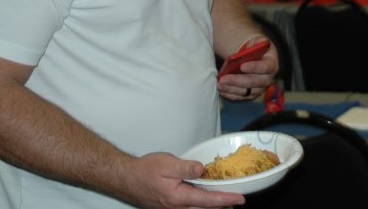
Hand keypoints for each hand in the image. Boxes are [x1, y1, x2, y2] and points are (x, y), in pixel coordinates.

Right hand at [121, 152, 244, 208]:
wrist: (127, 178)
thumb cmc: (145, 170)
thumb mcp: (167, 163)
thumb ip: (187, 167)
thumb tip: (203, 169)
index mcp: (178, 197)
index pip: (208, 201)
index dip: (226, 199)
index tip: (240, 199)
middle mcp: (177, 208)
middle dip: (223, 206)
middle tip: (238, 200)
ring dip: (214, 207)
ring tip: (228, 201)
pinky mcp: (171, 208)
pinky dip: (203, 205)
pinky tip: (208, 200)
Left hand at [217, 37, 278, 100]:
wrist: (254, 56)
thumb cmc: (256, 48)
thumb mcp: (258, 42)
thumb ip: (257, 44)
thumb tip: (250, 50)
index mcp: (271, 64)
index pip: (265, 67)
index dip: (254, 67)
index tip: (242, 66)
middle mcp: (268, 78)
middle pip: (254, 82)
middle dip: (237, 81)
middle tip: (223, 79)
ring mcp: (260, 88)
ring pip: (246, 91)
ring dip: (231, 89)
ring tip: (219, 84)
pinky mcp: (251, 94)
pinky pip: (240, 97)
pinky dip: (230, 94)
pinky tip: (221, 89)